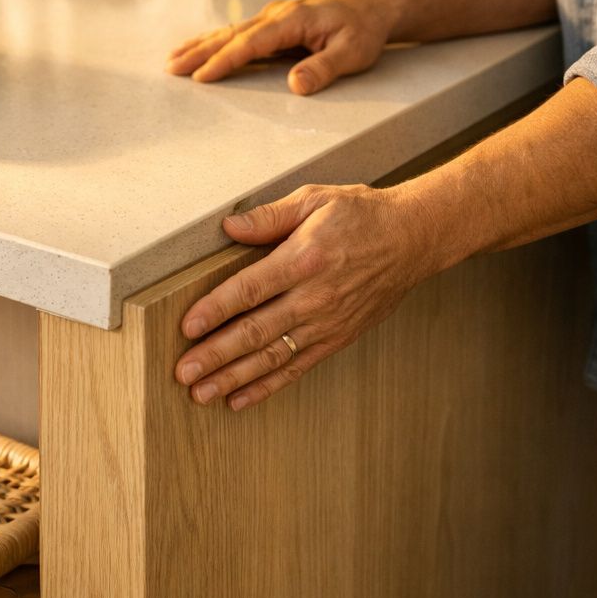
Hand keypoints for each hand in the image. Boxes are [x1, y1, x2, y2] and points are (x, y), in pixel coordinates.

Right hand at [165, 0, 394, 94]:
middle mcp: (277, 14)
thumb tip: (295, 84)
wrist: (372, 8)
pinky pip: (237, 33)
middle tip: (172, 68)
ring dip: (200, 45)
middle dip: (199, 52)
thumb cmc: (363, 30)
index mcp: (293, 20)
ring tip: (173, 59)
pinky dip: (214, 41)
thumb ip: (323, 68)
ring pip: (229, 32)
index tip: (203, 76)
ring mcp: (273, 17)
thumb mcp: (352, 53)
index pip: (252, 43)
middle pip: (230, 35)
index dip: (225, 60)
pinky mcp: (273, 24)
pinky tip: (199, 48)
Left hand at [173, 183, 444, 409]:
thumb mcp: (315, 199)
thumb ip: (269, 216)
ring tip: (201, 393)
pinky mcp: (336, 338)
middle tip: (183, 373)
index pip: (250, 290)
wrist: (413, 240)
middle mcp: (314, 297)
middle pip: (255, 332)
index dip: (216, 310)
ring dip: (234, 377)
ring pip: (272, 357)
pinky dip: (267, 386)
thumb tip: (229, 227)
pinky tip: (239, 398)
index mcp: (304, 259)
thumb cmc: (360, 215)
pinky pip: (296, 367)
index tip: (187, 328)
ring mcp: (326, 323)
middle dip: (216, 355)